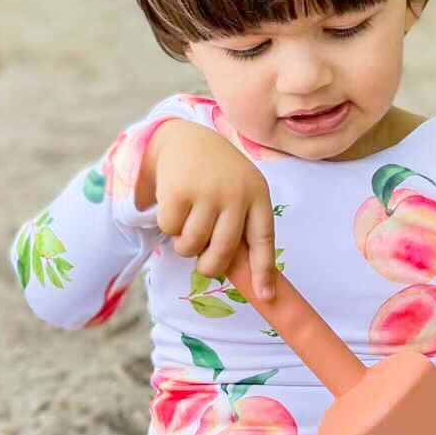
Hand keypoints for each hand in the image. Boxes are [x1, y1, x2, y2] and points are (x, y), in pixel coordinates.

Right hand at [136, 120, 276, 299]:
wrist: (185, 137)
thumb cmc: (218, 177)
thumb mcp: (239, 193)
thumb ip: (242, 228)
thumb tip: (248, 279)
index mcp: (257, 195)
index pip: (263, 239)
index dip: (264, 271)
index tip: (266, 297)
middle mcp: (235, 192)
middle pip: (223, 251)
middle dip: (210, 267)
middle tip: (204, 265)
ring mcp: (206, 191)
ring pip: (192, 244)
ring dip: (186, 244)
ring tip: (189, 223)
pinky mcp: (178, 190)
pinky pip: (171, 230)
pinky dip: (169, 227)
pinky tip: (175, 207)